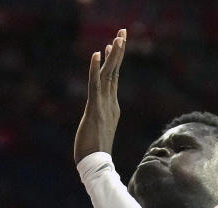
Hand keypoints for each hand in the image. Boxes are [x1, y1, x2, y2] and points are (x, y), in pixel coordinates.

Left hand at [73, 28, 126, 163]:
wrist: (96, 166)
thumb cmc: (94, 154)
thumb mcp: (98, 131)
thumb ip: (100, 122)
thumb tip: (99, 122)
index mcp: (112, 108)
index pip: (113, 79)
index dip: (114, 60)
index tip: (114, 43)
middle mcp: (111, 104)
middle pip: (114, 72)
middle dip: (119, 51)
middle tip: (122, 32)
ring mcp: (104, 106)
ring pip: (109, 75)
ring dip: (113, 55)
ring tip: (117, 37)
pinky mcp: (95, 110)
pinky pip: (95, 85)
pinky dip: (95, 68)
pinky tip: (97, 53)